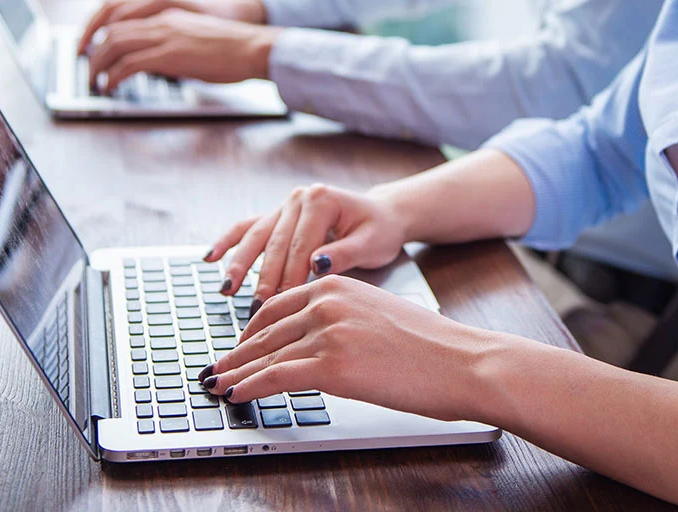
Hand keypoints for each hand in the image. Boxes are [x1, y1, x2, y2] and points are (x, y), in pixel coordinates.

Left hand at [85, 9, 278, 91]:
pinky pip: (129, 64)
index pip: (125, 22)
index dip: (104, 38)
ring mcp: (165, 36)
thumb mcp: (199, 40)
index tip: (97, 54)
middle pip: (113, 32)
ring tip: (95, 81)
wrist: (254, 48)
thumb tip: (162, 63)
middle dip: (95, 53)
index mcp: (170, 17)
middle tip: (90, 71)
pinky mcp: (169, 55)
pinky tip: (111, 86)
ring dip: (99, 65)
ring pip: (114, 45)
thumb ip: (176, 45)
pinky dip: (114, 76)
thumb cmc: (236, 49)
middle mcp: (163, 22)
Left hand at [200, 276, 490, 423]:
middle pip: (266, 329)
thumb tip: (317, 338)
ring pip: (266, 354)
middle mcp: (327, 301)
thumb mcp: (377, 312)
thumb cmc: (428, 344)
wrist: (458, 359)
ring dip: (236, 371)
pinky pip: (276, 377)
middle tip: (219, 366)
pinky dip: (250, 387)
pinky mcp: (331, 366)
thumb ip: (342, 316)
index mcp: (338, 284)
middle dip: (237, 351)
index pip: (278, 304)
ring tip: (219, 383)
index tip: (239, 343)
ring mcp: (328, 332)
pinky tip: (237, 394)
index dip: (251, 327)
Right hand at [204, 183, 407, 313]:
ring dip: (240, 264)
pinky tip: (210, 257)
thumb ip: (344, 253)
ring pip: (258, 236)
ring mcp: (286, 205)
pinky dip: (229, 241)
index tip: (282, 303)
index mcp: (322, 199)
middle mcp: (300, 198)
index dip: (291, 276)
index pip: (302, 245)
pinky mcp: (277, 215)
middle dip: (265, 278)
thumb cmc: (378, 231)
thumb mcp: (371, 243)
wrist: (381, 215)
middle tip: (255, 310)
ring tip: (227, 289)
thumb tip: (316, 264)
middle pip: (277, 243)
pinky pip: (248, 227)